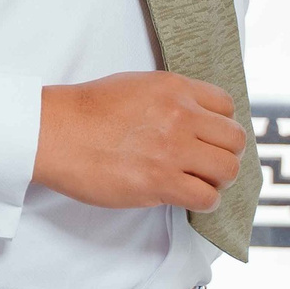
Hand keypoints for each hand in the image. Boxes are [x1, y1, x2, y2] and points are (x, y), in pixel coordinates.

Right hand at [33, 71, 246, 211]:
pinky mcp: (160, 181)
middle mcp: (181, 116)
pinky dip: (203, 202)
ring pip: (227, 170)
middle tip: (205, 165)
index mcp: (175, 89)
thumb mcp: (136, 86)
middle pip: (234, 140)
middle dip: (224, 155)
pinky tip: (186, 198)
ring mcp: (172, 150)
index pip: (227, 106)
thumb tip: (191, 119)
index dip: (220, 125)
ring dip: (217, 181)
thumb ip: (169, 99)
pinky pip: (206, 198)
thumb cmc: (86, 111)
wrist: (55, 132)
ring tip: (197, 183)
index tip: (207, 138)